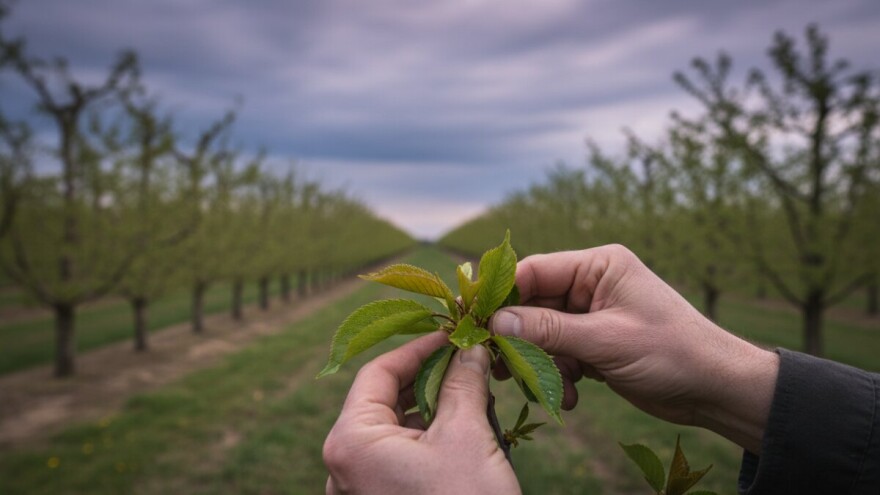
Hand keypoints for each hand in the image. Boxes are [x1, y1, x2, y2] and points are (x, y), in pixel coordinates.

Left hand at [323, 332, 520, 493]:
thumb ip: (463, 382)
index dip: (418, 348)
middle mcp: (343, 466)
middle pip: (383, 399)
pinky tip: (464, 427)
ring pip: (393, 428)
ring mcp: (359, 490)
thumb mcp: (467, 435)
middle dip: (428, 377)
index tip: (452, 335)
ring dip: (431, 406)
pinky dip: (427, 437)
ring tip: (472, 392)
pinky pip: (398, 457)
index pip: (376, 372)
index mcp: (349, 442)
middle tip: (467, 359)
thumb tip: (470, 349)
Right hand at [489, 244, 778, 453]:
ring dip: (542, 365)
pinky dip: (558, 376)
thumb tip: (496, 321)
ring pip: (542, 335)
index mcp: (599, 266)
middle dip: (522, 339)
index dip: (503, 294)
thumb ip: (549, 330)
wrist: (714, 389)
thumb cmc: (672, 352)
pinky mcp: (594, 343)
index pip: (535, 270)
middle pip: (533, 306)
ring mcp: (592, 315)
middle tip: (505, 367)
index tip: (477, 321)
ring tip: (551, 389)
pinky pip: (559, 355)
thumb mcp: (606, 340)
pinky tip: (571, 396)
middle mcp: (592, 285)